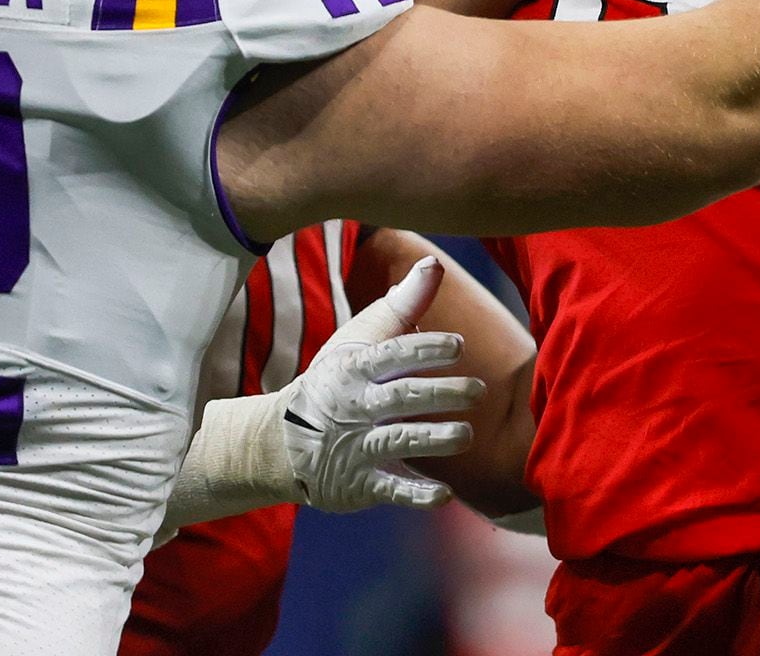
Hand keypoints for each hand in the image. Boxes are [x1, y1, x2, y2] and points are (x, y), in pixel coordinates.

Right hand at [165, 257, 482, 527]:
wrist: (281, 443)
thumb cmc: (336, 381)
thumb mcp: (359, 340)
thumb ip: (400, 306)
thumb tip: (432, 264)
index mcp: (356, 368)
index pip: (392, 354)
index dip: (424, 348)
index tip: (458, 345)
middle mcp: (356, 406)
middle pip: (402, 397)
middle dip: (441, 393)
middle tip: (478, 392)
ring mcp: (356, 447)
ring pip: (399, 441)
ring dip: (434, 439)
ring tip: (466, 435)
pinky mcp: (359, 484)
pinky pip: (390, 489)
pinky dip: (416, 494)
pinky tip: (444, 495)